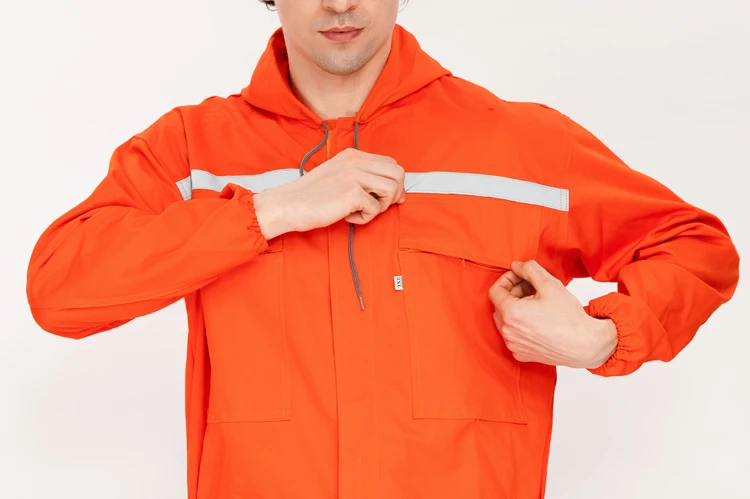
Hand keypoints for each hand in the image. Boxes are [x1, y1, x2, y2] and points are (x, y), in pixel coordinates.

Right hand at [253, 148, 405, 238]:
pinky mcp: (352, 193)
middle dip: (395, 194)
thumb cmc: (311, 196)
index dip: (395, 183)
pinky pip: (376, 208)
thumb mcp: (338, 175)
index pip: (390, 163)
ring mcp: (355, 175)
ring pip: (392, 189)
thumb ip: (361, 176)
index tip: (389, 199)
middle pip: (398, 173)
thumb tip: (392, 189)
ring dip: (381, 206)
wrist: (288, 205)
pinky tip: (348, 217)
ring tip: (362, 211)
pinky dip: (365, 218)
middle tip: (380, 207)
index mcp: (353, 155)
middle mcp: (356, 161)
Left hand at [489, 260, 617, 368]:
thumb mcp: (550, 284)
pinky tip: (538, 319)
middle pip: (500, 305)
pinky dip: (520, 325)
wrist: (584, 345)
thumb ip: (529, 269)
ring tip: (537, 303)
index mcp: (511, 314)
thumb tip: (516, 266)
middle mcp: (507, 332)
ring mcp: (513, 345)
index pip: (495, 290)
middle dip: (513, 292)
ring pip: (505, 320)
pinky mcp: (521, 354)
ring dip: (516, 308)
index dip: (507, 279)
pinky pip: (513, 334)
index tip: (519, 276)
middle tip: (532, 287)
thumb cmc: (569, 318)